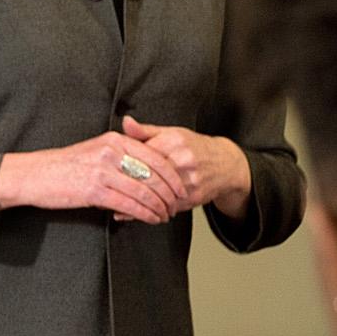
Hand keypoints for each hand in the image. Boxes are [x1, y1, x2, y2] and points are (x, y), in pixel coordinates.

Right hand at [0, 131, 184, 222]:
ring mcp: (103, 171)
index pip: (155, 156)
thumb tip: (146, 167)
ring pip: (144, 191)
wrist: (35, 174)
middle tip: (177, 205)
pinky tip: (151, 219)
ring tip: (165, 215)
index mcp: (115, 140)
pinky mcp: (94, 190)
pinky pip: (129, 204)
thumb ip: (121, 153)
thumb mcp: (95, 149)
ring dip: (159, 206)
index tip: (180, 188)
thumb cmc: (65, 166)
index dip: (172, 175)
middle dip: (170, 193)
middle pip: (154, 174)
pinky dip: (144, 214)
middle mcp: (111, 152)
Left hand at [121, 116, 251, 215]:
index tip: (110, 171)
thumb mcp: (172, 133)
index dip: (125, 164)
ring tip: (120, 204)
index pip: (143, 154)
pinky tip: (140, 213)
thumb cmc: (194, 147)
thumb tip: (125, 122)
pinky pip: (169, 207)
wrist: (226, 164)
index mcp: (174, 141)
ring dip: (139, 202)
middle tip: (110, 190)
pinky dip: (153, 212)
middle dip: (128, 184)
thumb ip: (145, 131)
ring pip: (158, 194)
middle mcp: (183, 159)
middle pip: (149, 175)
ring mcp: (190, 179)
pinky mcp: (195, 196)